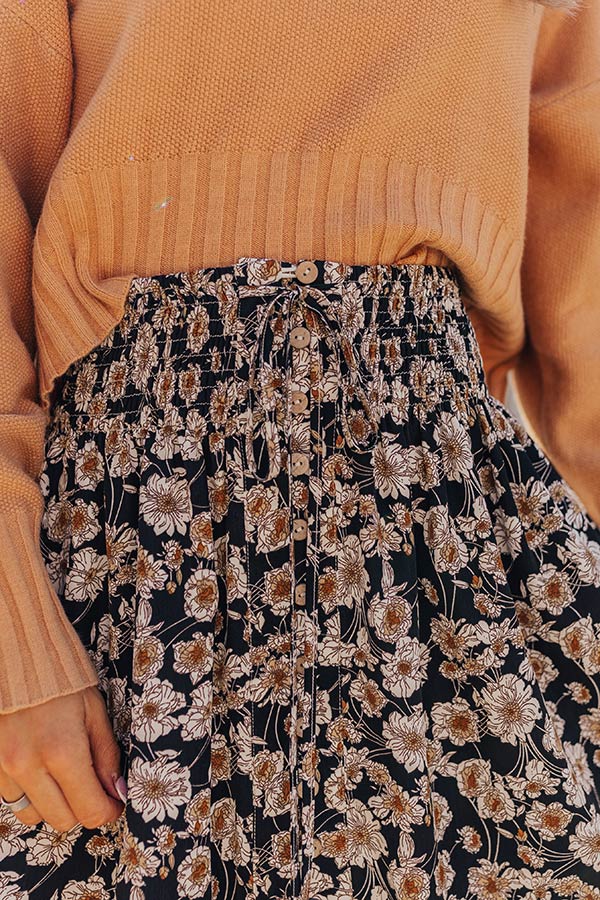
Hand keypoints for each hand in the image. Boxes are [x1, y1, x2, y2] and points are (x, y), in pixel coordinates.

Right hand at [0, 685, 124, 832]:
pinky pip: (12, 798)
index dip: (108, 811)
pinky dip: (29, 792)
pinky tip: (39, 767)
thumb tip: (116, 790)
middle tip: (91, 787)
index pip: (90, 809)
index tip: (114, 804)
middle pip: (63, 820)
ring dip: (52, 803)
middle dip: (82, 808)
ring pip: (34, 815)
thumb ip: (106, 755)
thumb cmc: (59, 678)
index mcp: (62, 750)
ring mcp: (4, 767)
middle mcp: (28, 764)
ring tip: (61, 774)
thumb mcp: (94, 710)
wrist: (17, 656)